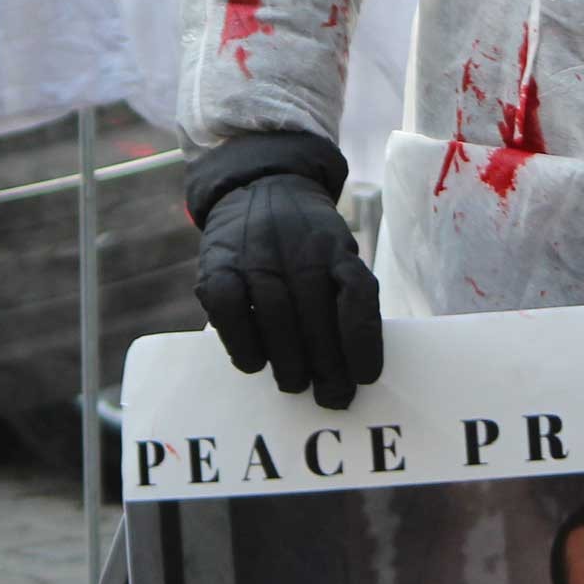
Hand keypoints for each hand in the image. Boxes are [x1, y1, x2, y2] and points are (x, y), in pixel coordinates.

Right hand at [194, 172, 383, 408]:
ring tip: (296, 385)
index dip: (363, 341)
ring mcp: (256, 255)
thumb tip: (349, 368)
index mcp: (336, 248)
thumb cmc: (305, 240)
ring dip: (289, 364)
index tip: (365, 377)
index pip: (358, 294)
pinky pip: (230, 311)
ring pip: (276, 319)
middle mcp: (298, 249)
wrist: (259, 186)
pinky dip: (244, 345)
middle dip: (328, 368)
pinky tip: (256, 362)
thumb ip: (343, 296)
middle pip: (318, 318)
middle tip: (333, 397)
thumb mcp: (337, 252)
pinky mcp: (218, 265)